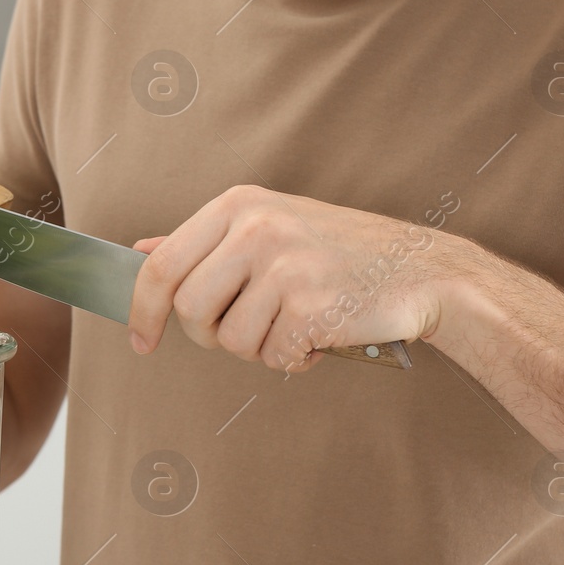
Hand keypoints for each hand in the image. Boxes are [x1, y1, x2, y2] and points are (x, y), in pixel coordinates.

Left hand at [127, 186, 466, 370]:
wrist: (423, 271)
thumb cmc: (342, 254)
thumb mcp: (267, 227)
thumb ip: (203, 243)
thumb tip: (141, 251)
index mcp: (238, 205)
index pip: (162, 266)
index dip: (142, 310)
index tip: (140, 341)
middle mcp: (257, 228)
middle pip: (189, 309)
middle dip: (211, 334)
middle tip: (250, 329)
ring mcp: (285, 265)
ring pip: (230, 340)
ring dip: (260, 348)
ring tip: (295, 324)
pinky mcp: (312, 304)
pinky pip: (273, 357)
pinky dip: (294, 360)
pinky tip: (320, 337)